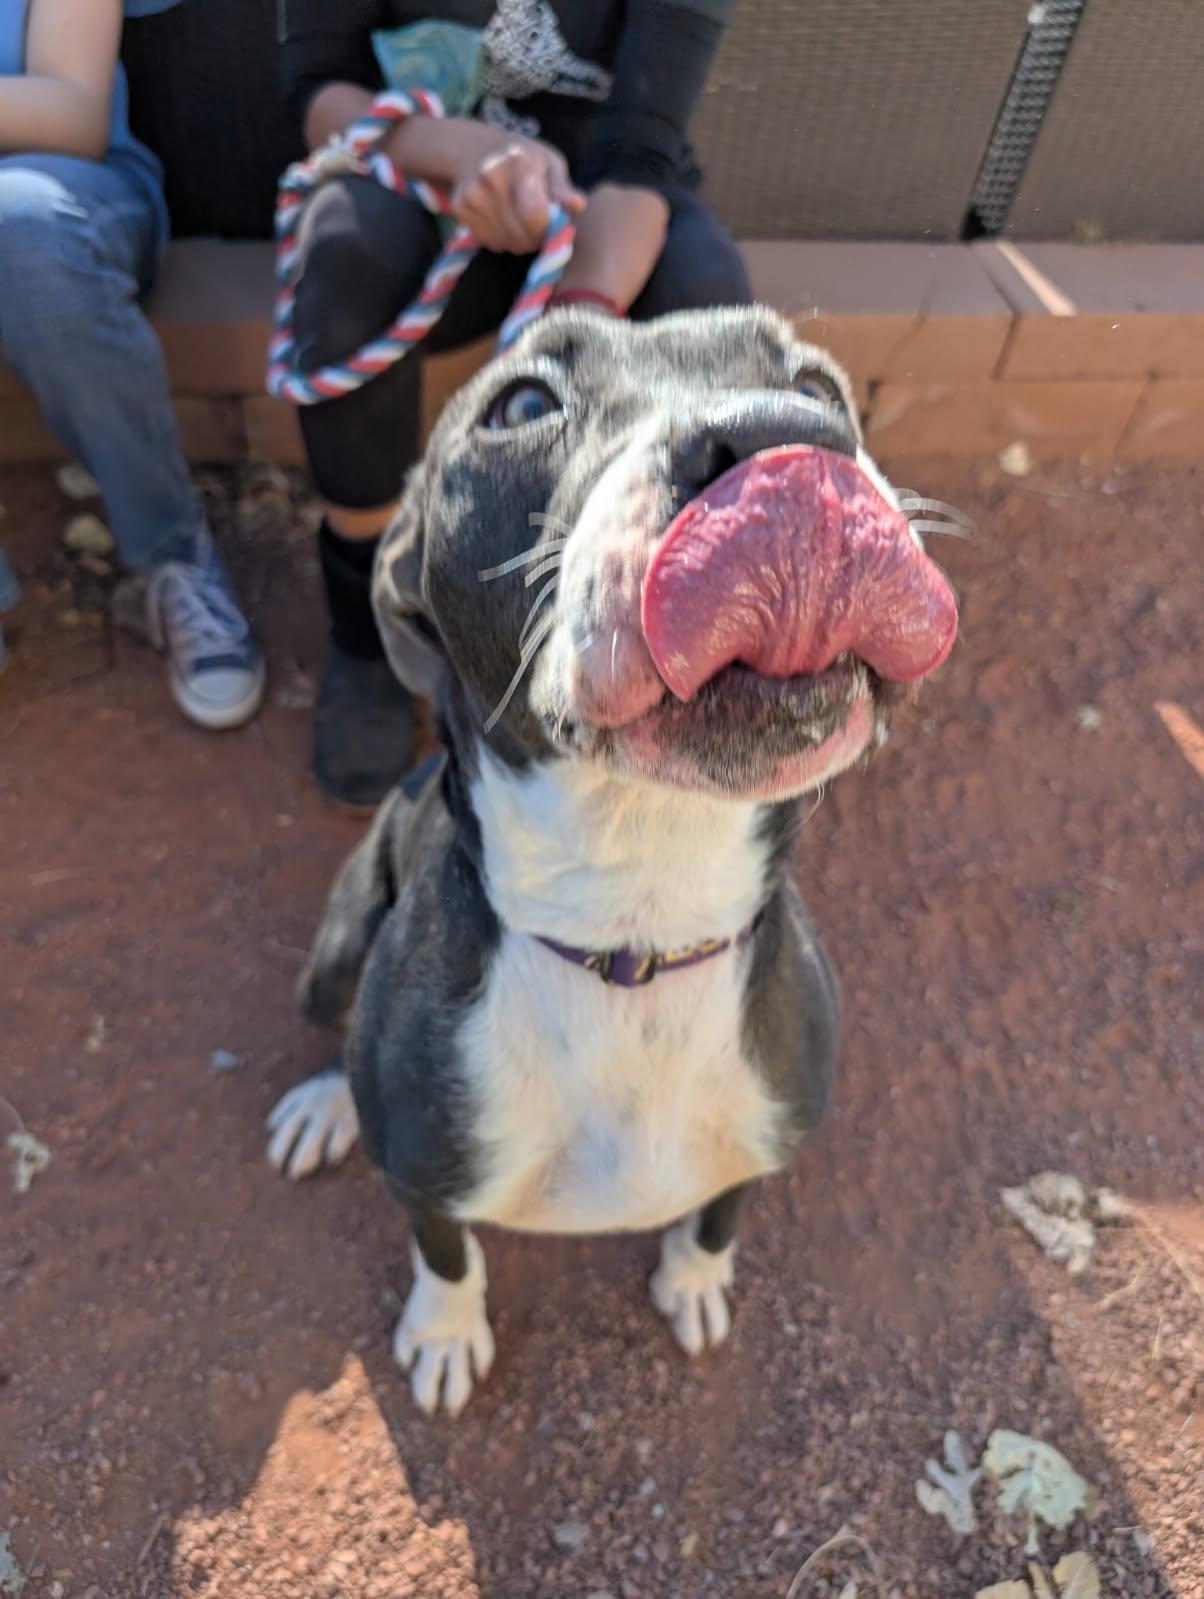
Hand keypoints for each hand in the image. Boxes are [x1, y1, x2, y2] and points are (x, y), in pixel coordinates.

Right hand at [450, 128, 584, 253]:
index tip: (550, 224)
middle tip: (537, 227)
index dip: (545, 229)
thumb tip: (578, 204)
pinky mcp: (460, 207)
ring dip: (518, 241)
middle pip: (519, 234)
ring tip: (520, 222)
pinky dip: (500, 239)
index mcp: (518, 161)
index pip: (533, 214)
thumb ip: (562, 186)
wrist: (474, 148)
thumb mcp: (549, 162)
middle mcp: (491, 175)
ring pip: (505, 242)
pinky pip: (489, 241)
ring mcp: (472, 193)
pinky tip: (502, 221)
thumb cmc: (522, 158)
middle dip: (534, 239)